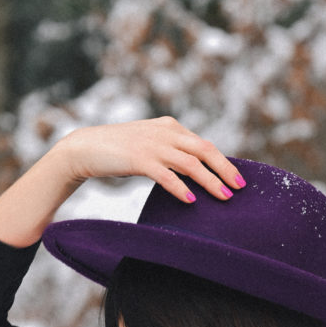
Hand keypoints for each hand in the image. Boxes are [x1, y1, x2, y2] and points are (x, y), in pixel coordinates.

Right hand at [56, 116, 245, 203]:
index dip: (222, 161)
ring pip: (190, 163)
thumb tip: (193, 173)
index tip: (237, 177)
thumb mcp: (149, 144)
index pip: (203, 144)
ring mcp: (152, 145)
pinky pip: (166, 175)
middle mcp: (165, 132)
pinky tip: (191, 200)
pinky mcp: (139, 159)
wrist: (85, 147)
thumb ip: (170, 151)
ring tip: (223, 197)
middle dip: (225, 169)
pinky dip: (181, 187)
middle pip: (204, 150)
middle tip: (240, 187)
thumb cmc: (118, 151)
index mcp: (170, 126)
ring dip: (210, 181)